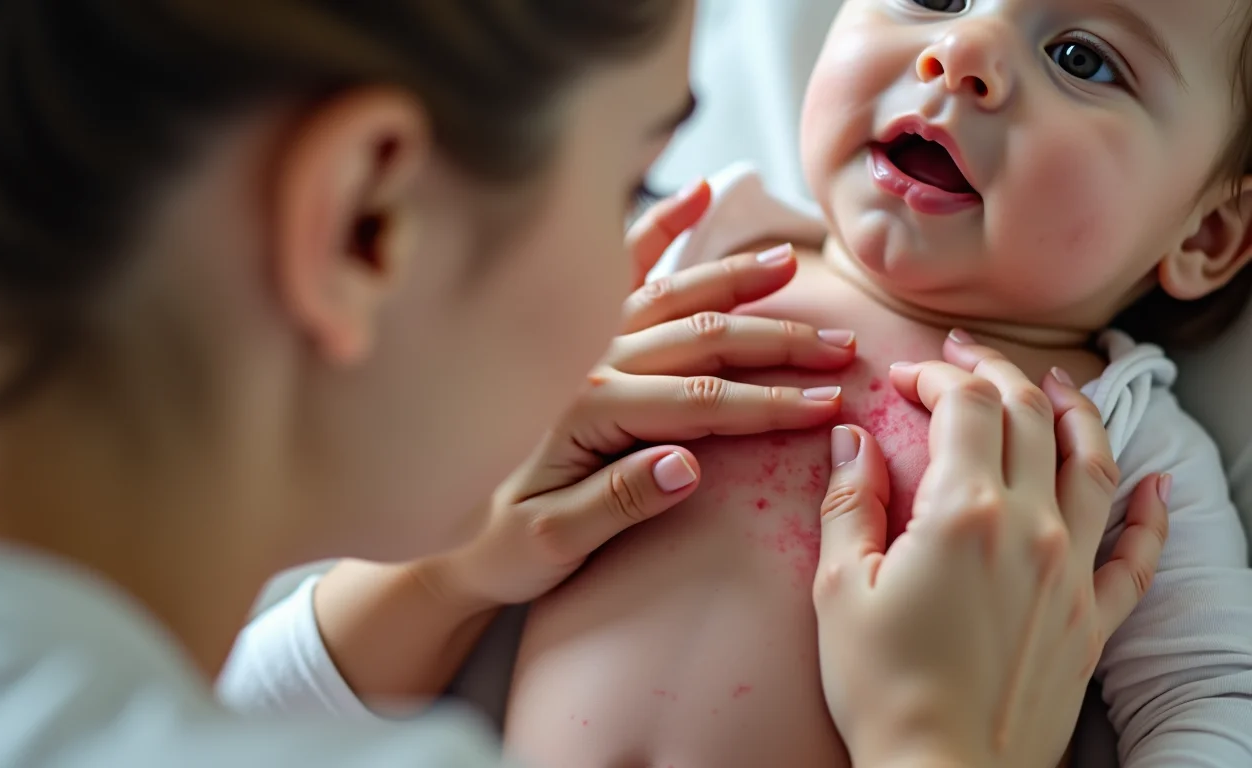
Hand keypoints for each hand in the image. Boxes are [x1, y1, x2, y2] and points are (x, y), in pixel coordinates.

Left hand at [431, 182, 857, 605]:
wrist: (448, 537)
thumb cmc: (501, 545)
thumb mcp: (554, 543)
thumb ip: (618, 502)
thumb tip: (689, 464)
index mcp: (587, 412)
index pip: (699, 401)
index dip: (771, 404)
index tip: (830, 402)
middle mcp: (586, 363)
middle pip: (700, 340)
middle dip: (776, 342)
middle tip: (840, 344)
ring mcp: (582, 342)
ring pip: (673, 297)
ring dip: (734, 279)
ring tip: (789, 261)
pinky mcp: (577, 336)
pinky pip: (621, 270)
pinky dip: (657, 229)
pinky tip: (693, 191)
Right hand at [813, 335, 1169, 767]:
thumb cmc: (882, 686)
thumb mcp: (838, 587)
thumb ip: (848, 501)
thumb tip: (851, 438)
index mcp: (964, 513)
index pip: (964, 406)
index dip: (933, 375)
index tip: (902, 375)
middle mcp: (1030, 528)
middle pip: (1027, 417)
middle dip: (993, 372)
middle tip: (962, 356)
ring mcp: (1071, 571)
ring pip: (1092, 464)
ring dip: (1074, 411)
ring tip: (1056, 383)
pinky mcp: (1092, 617)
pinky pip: (1138, 554)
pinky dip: (1150, 513)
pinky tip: (1154, 485)